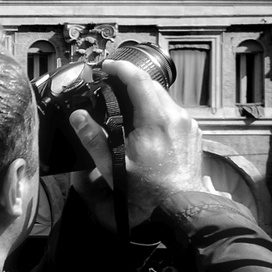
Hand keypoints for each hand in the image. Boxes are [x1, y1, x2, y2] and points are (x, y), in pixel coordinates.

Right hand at [68, 58, 205, 226]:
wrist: (179, 205)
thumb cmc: (146, 190)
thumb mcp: (112, 166)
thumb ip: (93, 139)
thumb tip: (77, 117)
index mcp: (156, 119)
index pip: (139, 80)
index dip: (121, 69)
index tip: (107, 65)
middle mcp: (176, 116)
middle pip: (152, 87)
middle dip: (131, 82)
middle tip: (112, 84)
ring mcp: (188, 124)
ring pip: (164, 100)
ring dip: (144, 98)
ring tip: (126, 105)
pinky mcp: (193, 134)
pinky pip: (173, 114)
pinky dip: (157, 112)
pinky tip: (144, 126)